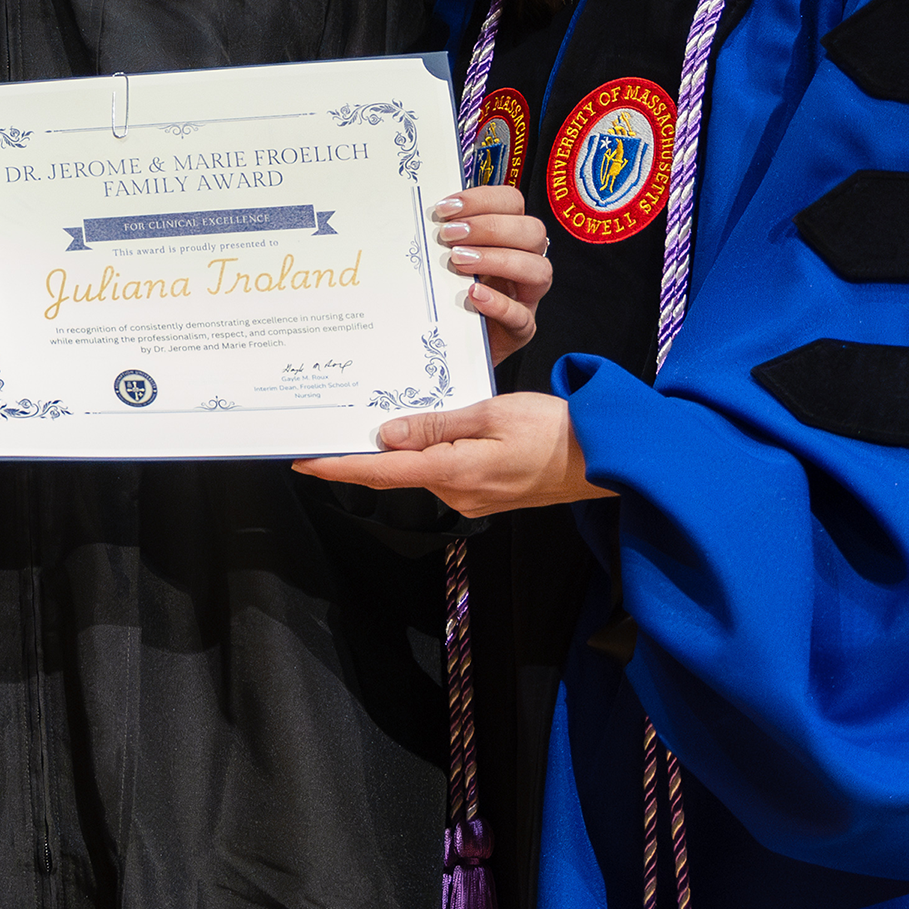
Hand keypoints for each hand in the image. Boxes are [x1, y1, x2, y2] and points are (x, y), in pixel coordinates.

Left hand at [293, 392, 610, 515]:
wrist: (605, 459)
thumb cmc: (554, 431)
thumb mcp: (491, 413)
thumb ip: (436, 426)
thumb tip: (386, 436)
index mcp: (454, 473)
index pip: (381, 472)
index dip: (338, 467)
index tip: (303, 461)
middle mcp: (458, 492)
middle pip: (396, 472)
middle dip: (361, 453)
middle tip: (330, 423)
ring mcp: (473, 495)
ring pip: (420, 469)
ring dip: (396, 449)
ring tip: (372, 416)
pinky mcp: (487, 490)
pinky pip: (443, 471)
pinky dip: (425, 451)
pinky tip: (421, 429)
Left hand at [438, 184, 550, 364]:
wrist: (451, 339)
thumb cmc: (451, 291)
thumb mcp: (448, 257)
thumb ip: (447, 235)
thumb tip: (425, 213)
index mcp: (510, 236)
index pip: (513, 203)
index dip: (482, 200)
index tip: (446, 209)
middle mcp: (526, 261)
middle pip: (532, 231)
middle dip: (489, 228)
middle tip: (450, 235)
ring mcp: (527, 296)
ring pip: (538, 270)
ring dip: (497, 259)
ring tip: (459, 261)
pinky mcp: (520, 329)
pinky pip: (522, 316)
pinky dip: (499, 304)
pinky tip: (473, 294)